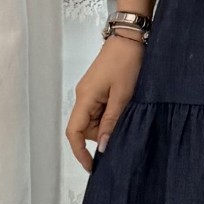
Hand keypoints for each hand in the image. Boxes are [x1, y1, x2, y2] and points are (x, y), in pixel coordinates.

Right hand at [65, 34, 143, 171]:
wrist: (129, 37)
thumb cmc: (127, 63)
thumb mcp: (123, 96)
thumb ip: (113, 122)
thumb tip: (104, 147)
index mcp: (85, 98)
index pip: (74, 132)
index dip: (80, 152)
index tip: (93, 167)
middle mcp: (82, 97)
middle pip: (85, 128)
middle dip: (102, 135)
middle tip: (125, 131)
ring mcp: (89, 92)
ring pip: (94, 121)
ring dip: (109, 124)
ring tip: (128, 112)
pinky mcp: (97, 89)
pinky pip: (100, 110)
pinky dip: (111, 115)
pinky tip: (124, 108)